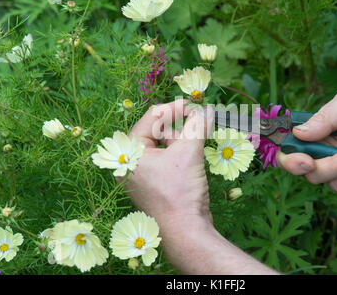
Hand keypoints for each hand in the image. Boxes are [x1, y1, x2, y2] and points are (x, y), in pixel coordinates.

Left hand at [120, 99, 213, 224]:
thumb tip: (207, 108)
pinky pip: (168, 160)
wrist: (186, 232)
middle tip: (200, 121)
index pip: (151, 118)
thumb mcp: (189, 152)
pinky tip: (196, 156)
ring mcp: (143, 175)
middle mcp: (132, 163)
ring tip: (198, 145)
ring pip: (165, 145)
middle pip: (158, 131)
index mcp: (130, 153)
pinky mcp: (156, 184)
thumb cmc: (179, 192)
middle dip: (180, 126)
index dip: (175, 107)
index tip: (195, 104)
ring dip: (183, 141)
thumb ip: (197, 125)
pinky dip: (182, 154)